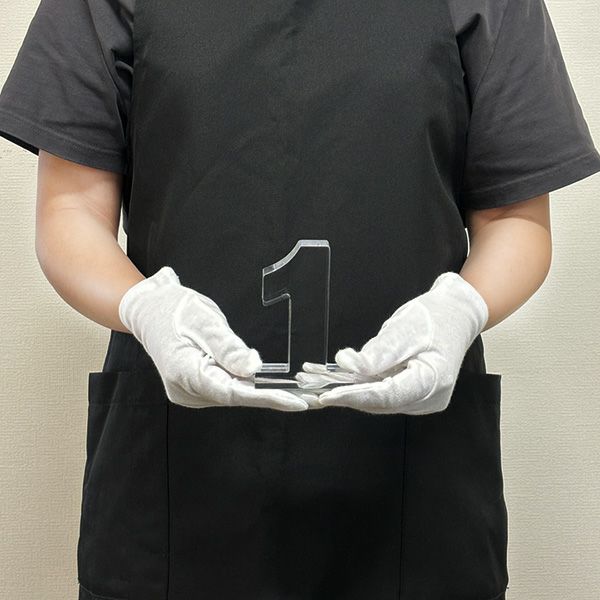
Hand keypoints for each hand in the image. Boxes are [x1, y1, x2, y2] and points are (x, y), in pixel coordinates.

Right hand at [118, 266, 316, 410]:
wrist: (149, 310)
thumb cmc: (173, 309)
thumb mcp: (203, 319)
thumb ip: (228, 347)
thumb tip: (253, 369)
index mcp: (184, 373)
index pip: (233, 392)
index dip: (267, 398)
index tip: (298, 402)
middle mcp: (186, 391)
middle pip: (236, 398)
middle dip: (273, 397)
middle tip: (311, 397)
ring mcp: (189, 393)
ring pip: (233, 395)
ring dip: (263, 393)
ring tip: (299, 391)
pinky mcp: (195, 389)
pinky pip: (227, 390)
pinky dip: (249, 387)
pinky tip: (271, 385)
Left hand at [295, 272, 488, 414]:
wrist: (457, 315)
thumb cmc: (437, 317)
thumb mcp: (405, 328)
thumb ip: (379, 352)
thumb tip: (350, 366)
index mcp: (433, 382)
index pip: (386, 395)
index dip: (353, 396)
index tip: (327, 395)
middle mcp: (428, 398)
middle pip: (380, 402)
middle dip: (345, 394)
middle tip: (311, 386)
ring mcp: (422, 400)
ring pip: (378, 400)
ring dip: (348, 391)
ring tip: (316, 380)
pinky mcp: (412, 395)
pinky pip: (382, 393)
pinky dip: (360, 386)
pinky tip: (337, 378)